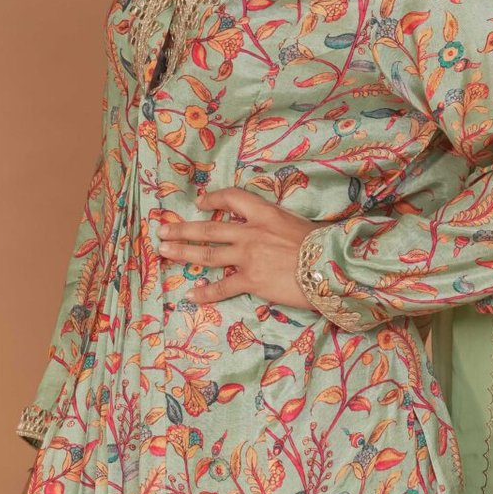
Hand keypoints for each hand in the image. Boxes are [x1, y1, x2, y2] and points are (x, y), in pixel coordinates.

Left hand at [151, 184, 313, 307]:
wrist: (330, 267)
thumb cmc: (322, 245)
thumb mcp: (296, 224)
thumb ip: (276, 225)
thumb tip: (269, 231)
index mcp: (264, 213)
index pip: (232, 198)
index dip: (213, 199)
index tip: (200, 202)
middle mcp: (250, 232)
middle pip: (208, 228)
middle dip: (182, 229)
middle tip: (162, 230)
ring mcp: (248, 257)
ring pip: (207, 254)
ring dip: (183, 253)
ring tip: (164, 253)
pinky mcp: (251, 280)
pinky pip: (222, 287)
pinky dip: (206, 292)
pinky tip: (192, 294)